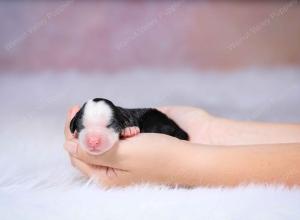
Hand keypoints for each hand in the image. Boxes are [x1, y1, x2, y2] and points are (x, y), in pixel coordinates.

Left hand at [64, 106, 203, 186]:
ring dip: (103, 127)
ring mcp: (123, 159)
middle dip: (86, 127)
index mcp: (106, 176)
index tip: (75, 109)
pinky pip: (116, 137)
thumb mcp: (124, 155)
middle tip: (89, 108)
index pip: (77, 153)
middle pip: (87, 146)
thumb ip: (94, 150)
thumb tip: (68, 145)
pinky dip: (116, 128)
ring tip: (113, 120)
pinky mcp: (134, 148)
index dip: (72, 132)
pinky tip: (126, 125)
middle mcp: (112, 169)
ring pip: (101, 140)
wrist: (191, 156)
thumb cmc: (159, 157)